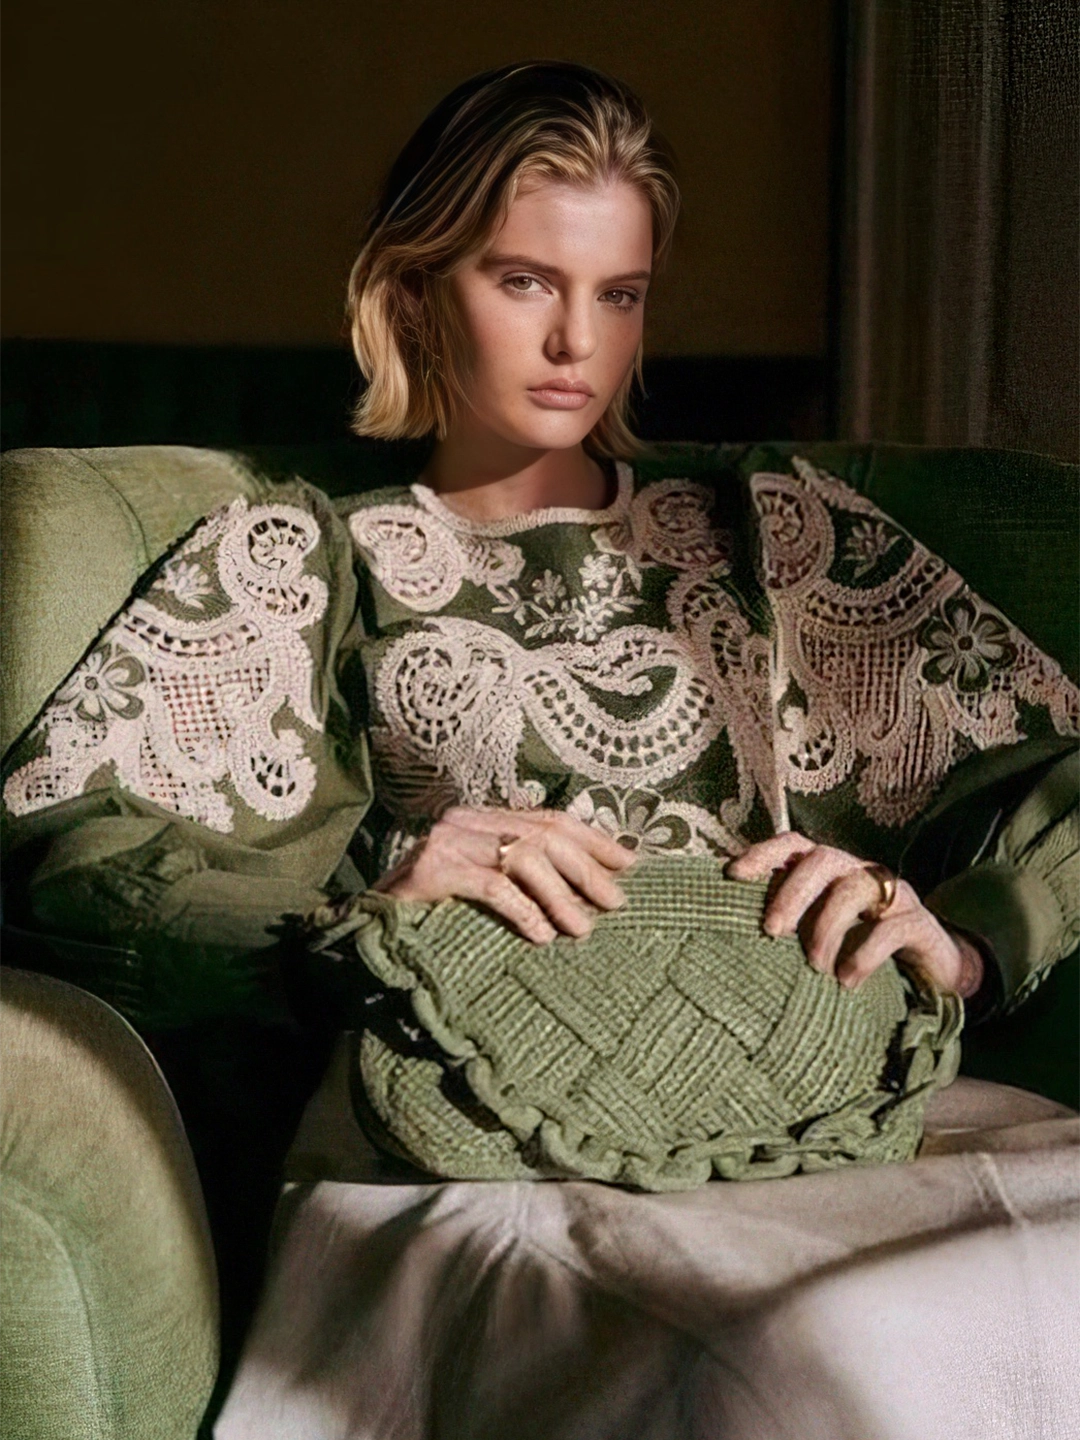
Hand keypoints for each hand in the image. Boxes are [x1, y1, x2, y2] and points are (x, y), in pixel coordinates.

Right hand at [373, 806, 634, 943]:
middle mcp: (466, 820)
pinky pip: (492, 885)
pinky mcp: (431, 870)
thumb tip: (593, 887)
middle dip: (586, 869)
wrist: (366, 929)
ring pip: (523, 857)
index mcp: (484, 818)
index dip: (594, 839)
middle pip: (543, 835)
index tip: (630, 864)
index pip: (550, 818)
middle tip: (615, 903)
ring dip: (561, 896)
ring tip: (582, 929)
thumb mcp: (486, 886)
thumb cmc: (434, 915)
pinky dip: (523, 910)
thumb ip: (526, 875)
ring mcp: (447, 841)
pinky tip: (541, 935)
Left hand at [725, 832, 984, 995]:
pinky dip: (865, 955)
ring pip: (855, 889)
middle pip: (822, 861)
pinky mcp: (921, 923)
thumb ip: (788, 925)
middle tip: (771, 931)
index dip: (763, 853)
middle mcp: (859, 872)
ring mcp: (894, 894)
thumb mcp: (819, 934)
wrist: (932, 973)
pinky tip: (847, 981)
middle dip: (792, 894)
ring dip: (827, 928)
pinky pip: (892, 928)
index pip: (794, 845)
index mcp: (830, 870)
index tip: (733, 874)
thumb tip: (730, 931)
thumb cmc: (859, 949)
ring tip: (814, 967)